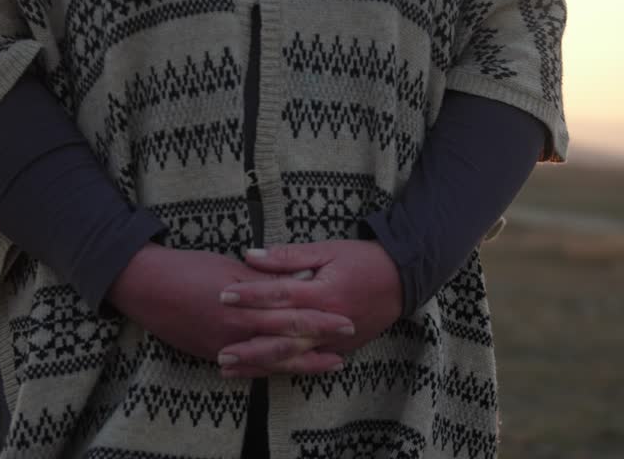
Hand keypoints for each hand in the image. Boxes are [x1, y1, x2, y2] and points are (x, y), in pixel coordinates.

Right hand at [107, 242, 354, 372]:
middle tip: (348, 344)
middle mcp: (237, 330)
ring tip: (328, 365)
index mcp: (245, 304)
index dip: (322, 318)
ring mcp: (224, 346)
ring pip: (272, 360)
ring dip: (302, 364)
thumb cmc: (188, 268)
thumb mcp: (231, 268)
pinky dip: (270, 371)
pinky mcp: (211, 354)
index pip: (293, 314)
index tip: (347, 319)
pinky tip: (286, 373)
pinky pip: (247, 368)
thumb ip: (265, 281)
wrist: (144, 285)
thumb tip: (298, 284)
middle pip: (288, 341)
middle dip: (320, 344)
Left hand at [216, 240, 402, 376]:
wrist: (403, 279)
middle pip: (282, 336)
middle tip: (219, 350)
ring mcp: (335, 339)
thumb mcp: (328, 250)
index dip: (250, 295)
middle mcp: (328, 321)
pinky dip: (283, 369)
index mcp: (323, 292)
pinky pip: (308, 363)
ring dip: (260, 364)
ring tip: (230, 369)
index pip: (280, 294)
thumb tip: (252, 255)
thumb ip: (289, 256)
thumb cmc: (364, 259)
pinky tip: (261, 373)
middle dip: (249, 344)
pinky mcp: (342, 348)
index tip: (223, 296)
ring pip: (292, 357)